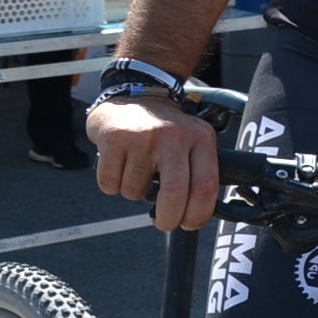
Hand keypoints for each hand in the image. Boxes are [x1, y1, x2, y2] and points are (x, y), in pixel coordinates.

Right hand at [88, 96, 219, 231]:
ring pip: (136, 192)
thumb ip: (198, 170)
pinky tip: (119, 164)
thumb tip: (196, 215)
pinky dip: (112, 184)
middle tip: (164, 223)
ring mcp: (144, 137)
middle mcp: (175, 136)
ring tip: (137, 170)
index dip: (199, 213)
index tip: (190, 224)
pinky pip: (110, 184)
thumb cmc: (165, 129)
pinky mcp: (115, 139)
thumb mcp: (193, 141)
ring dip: (134, 192)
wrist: (134, 93)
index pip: (206, 185)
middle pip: (175, 194)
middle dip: (168, 219)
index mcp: (201, 139)